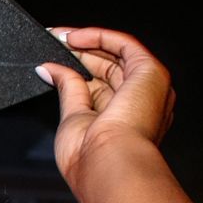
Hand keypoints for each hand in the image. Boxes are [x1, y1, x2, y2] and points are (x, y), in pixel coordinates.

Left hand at [39, 27, 176, 184]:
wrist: (107, 166)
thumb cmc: (91, 159)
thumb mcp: (73, 118)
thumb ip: (68, 89)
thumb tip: (50, 69)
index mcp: (126, 122)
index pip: (101, 87)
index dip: (78, 70)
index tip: (53, 61)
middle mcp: (141, 105)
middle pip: (110, 69)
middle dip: (80, 54)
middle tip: (53, 45)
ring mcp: (149, 89)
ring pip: (118, 54)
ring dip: (88, 42)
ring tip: (60, 37)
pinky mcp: (151, 73)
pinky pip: (126, 45)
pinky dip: (100, 36)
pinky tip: (75, 38)